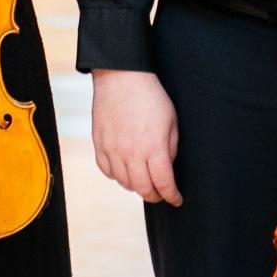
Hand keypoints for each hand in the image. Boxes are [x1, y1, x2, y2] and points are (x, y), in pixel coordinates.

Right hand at [91, 70, 182, 205]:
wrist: (121, 77)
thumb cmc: (151, 96)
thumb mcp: (171, 120)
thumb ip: (170, 148)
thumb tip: (167, 167)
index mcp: (153, 147)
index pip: (163, 183)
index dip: (172, 196)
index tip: (176, 199)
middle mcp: (131, 153)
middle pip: (143, 189)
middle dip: (156, 195)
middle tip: (161, 193)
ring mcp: (113, 150)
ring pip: (124, 183)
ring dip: (137, 187)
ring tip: (144, 181)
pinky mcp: (99, 144)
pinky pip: (107, 171)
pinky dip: (117, 176)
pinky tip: (125, 171)